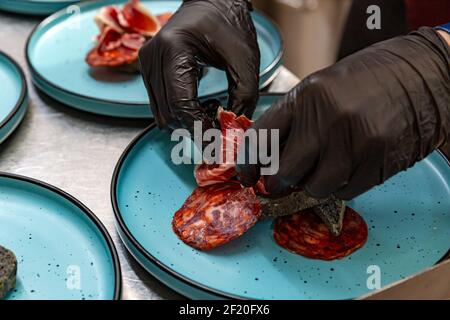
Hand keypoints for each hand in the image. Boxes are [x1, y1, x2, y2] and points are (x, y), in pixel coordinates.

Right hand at [139, 0, 259, 131]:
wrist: (213, 2)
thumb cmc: (230, 25)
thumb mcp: (245, 63)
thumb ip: (243, 100)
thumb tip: (233, 132)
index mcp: (174, 50)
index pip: (181, 104)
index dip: (200, 128)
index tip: (217, 142)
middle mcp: (153, 56)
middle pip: (168, 112)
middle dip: (194, 127)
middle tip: (220, 129)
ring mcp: (147, 62)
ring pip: (161, 112)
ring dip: (186, 121)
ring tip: (212, 112)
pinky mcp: (148, 67)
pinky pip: (159, 103)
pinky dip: (179, 111)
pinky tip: (199, 104)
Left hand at [237, 27, 449, 199]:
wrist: (419, 75)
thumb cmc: (365, 81)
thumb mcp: (319, 88)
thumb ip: (293, 120)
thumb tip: (267, 157)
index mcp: (306, 97)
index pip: (262, 138)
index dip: (249, 163)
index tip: (248, 176)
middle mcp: (328, 119)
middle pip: (285, 171)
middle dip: (277, 183)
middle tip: (278, 183)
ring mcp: (355, 142)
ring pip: (315, 187)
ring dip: (311, 186)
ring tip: (319, 171)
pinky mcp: (378, 161)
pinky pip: (345, 191)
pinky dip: (340, 186)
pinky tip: (346, 168)